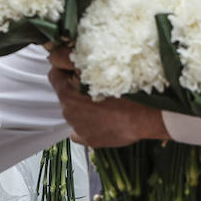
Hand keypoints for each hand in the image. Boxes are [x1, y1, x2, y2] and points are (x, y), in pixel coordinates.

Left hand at [47, 48, 169, 147]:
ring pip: (74, 112)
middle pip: (65, 95)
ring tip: (104, 104)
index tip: (75, 70)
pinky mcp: (88, 139)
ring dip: (83, 107)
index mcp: (67, 92)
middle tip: (95, 87)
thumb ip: (76, 64)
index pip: (54, 76)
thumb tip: (65, 61)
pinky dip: (86, 126)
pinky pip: (79, 131)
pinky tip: (100, 121)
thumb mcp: (100, 67)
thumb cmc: (125, 88)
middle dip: (75, 90)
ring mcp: (77, 127)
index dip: (64, 71)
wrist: (146, 114)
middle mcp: (68, 111)